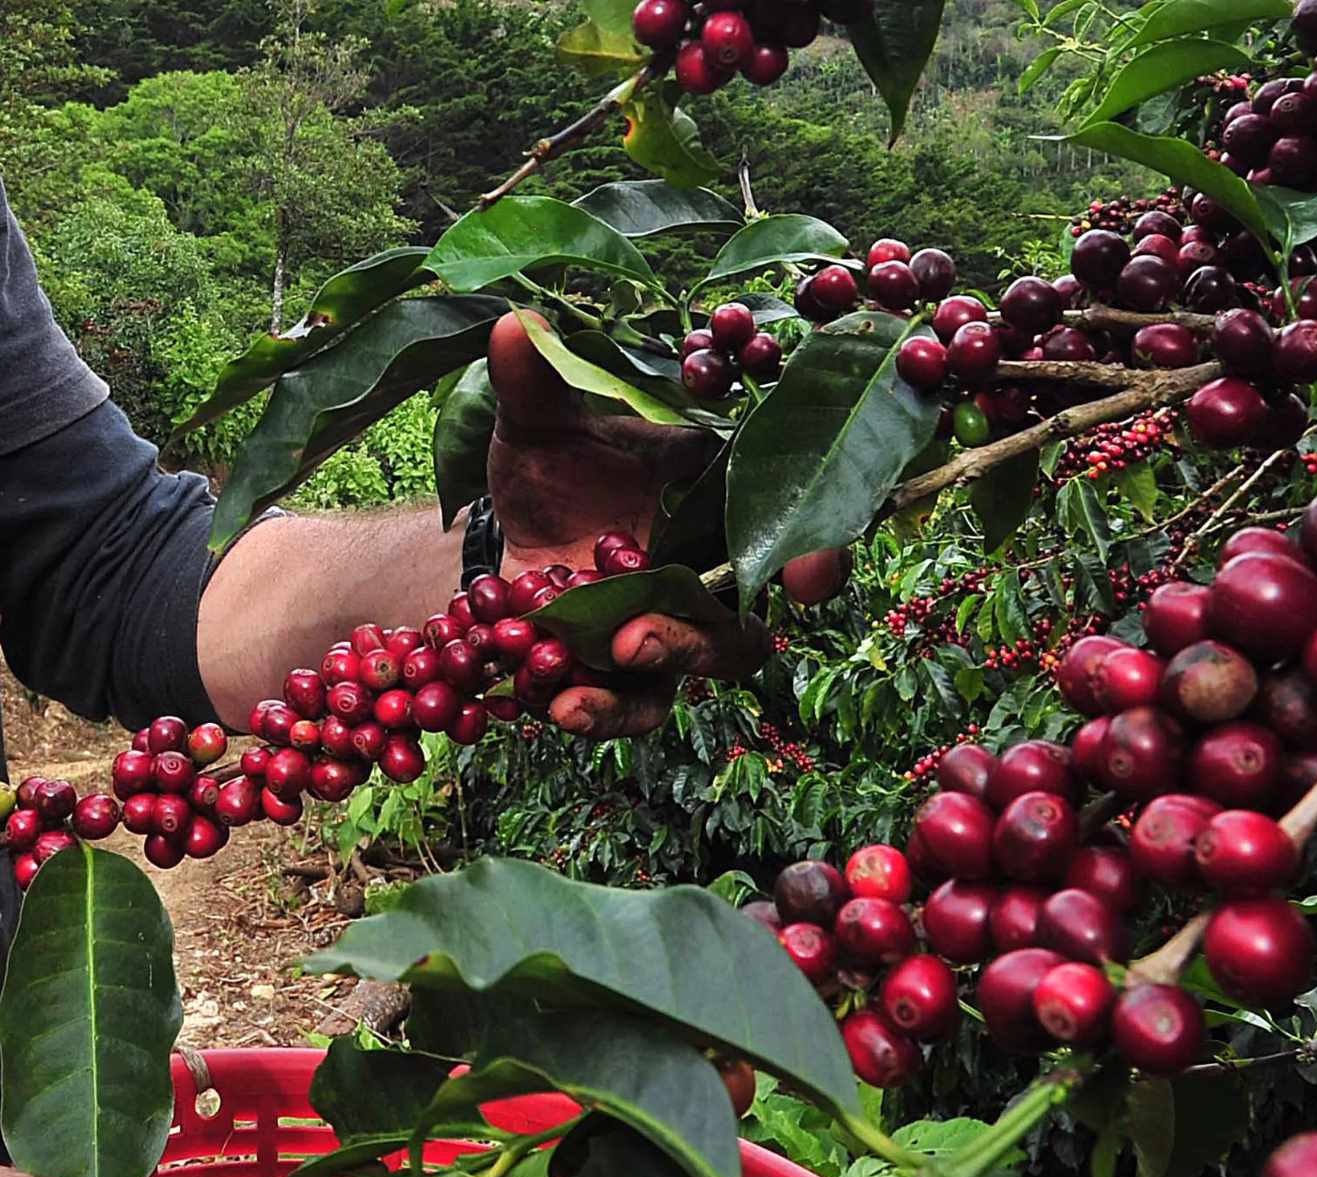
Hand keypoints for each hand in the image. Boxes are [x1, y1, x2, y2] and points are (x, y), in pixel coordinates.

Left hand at [486, 312, 770, 737]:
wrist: (497, 534)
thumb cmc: (549, 468)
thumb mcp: (537, 420)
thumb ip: (536, 380)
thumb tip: (515, 325)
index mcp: (718, 508)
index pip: (793, 534)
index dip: (818, 558)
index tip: (811, 579)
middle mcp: (702, 584)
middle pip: (737, 635)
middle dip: (693, 642)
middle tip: (631, 636)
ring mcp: (660, 638)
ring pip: (681, 681)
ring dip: (633, 692)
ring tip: (572, 694)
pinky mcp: (613, 680)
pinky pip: (620, 708)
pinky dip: (589, 711)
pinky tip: (546, 705)